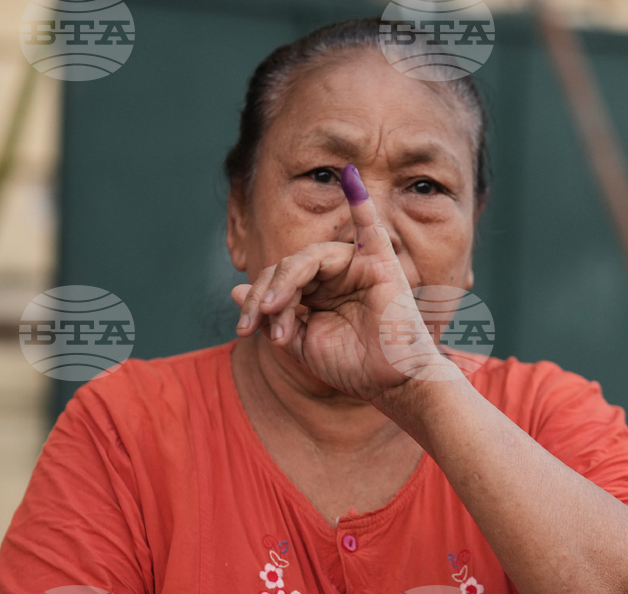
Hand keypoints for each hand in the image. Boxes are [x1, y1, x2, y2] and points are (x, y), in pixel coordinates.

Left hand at [231, 165, 455, 401]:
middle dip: (265, 292)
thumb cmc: (352, 366)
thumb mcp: (301, 344)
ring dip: (286, 279)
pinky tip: (350, 177)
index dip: (256, 301)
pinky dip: (361, 200)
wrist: (390, 383)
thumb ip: (273, 317)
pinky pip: (370, 228)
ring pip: (308, 257)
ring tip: (275, 306)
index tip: (246, 331)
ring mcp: (356, 267)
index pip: (276, 281)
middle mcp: (334, 275)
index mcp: (317, 292)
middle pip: (287, 266)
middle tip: (256, 323)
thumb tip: (237, 291)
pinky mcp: (379, 264)